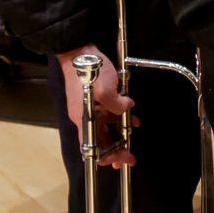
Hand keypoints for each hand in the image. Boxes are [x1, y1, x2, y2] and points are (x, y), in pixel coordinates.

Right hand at [56, 44, 134, 167]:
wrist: (80, 51)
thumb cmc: (88, 70)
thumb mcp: (105, 89)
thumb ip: (116, 104)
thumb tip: (126, 107)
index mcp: (84, 119)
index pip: (93, 147)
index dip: (106, 157)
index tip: (121, 161)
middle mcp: (86, 117)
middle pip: (101, 140)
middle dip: (116, 150)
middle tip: (130, 157)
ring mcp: (91, 108)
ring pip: (107, 127)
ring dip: (121, 132)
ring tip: (133, 131)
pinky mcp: (96, 99)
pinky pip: (109, 113)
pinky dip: (121, 117)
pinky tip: (132, 116)